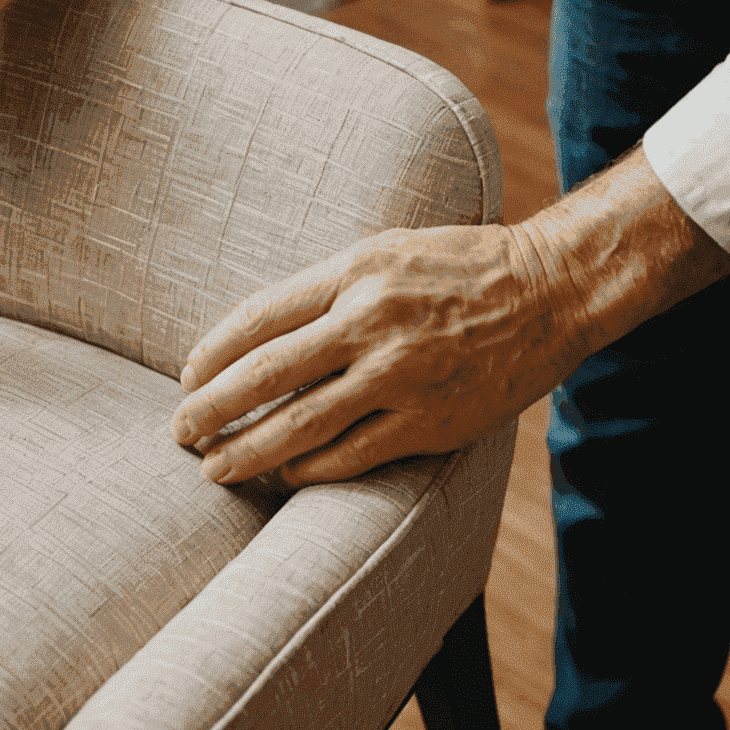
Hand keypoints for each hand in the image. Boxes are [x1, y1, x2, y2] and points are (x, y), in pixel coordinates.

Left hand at [169, 148, 729, 488]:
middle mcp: (370, 321)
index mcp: (352, 272)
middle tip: (179, 430)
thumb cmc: (459, 264)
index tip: (187, 376)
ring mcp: (401, 376)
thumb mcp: (384, 251)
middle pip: (268, 373)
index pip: (260, 317)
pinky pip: (355, 454)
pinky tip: (283, 478)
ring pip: (304, 424)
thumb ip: (328, 287)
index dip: (215, 353)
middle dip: (214, 406)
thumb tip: (264, 330)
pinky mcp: (432, 420)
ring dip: (251, 449)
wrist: (549, 290)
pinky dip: (312, 470)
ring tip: (214, 467)